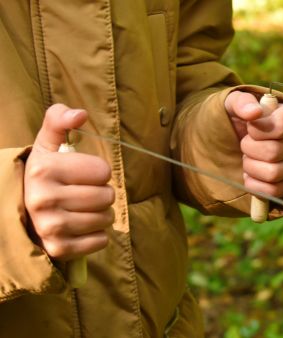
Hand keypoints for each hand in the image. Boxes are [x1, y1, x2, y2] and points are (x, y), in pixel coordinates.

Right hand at [24, 104, 114, 260]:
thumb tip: (80, 114)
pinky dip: (98, 236)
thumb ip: (59, 120)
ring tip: (83, 210)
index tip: (82, 175)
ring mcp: (50, 227)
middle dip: (102, 194)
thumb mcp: (47, 143)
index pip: (103, 172)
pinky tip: (81, 229)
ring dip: (102, 215)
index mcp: (43, 170)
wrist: (21, 212)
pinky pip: (101, 241)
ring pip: (106, 219)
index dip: (98, 172)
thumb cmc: (45, 174)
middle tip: (85, 194)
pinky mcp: (58, 249)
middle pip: (107, 196)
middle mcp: (43, 199)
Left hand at [225, 91, 282, 197]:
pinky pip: (274, 191)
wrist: (239, 138)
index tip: (250, 127)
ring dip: (251, 167)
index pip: (280, 126)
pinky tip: (250, 174)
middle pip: (274, 152)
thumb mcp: (235, 103)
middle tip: (245, 143)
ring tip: (248, 158)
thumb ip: (242, 103)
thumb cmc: (240, 117)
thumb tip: (254, 112)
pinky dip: (255, 185)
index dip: (258, 130)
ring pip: (273, 173)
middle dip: (250, 149)